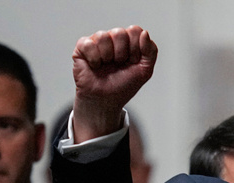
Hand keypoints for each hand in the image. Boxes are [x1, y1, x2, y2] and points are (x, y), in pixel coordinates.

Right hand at [71, 25, 157, 141]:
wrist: (106, 101)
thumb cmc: (123, 86)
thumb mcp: (145, 71)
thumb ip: (151, 51)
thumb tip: (144, 33)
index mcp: (129, 42)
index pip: (135, 30)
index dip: (135, 49)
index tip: (132, 62)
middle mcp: (113, 39)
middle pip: (119, 32)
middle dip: (121, 53)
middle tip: (118, 65)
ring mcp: (97, 42)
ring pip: (103, 36)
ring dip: (107, 57)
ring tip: (106, 66)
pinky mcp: (82, 47)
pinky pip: (88, 44)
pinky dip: (94, 58)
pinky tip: (95, 66)